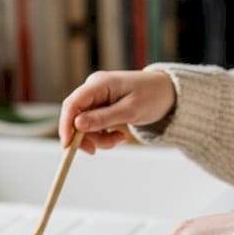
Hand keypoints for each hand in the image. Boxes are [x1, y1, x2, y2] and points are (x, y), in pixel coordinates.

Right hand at [59, 70, 175, 152]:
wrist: (168, 93)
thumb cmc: (152, 96)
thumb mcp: (130, 110)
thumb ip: (103, 118)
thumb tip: (77, 125)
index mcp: (98, 84)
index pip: (72, 104)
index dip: (65, 125)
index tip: (68, 146)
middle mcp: (94, 89)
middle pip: (76, 117)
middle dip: (87, 137)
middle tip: (99, 150)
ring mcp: (97, 98)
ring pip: (85, 125)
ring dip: (99, 138)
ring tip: (120, 139)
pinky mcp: (102, 107)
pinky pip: (94, 126)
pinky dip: (104, 135)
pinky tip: (119, 135)